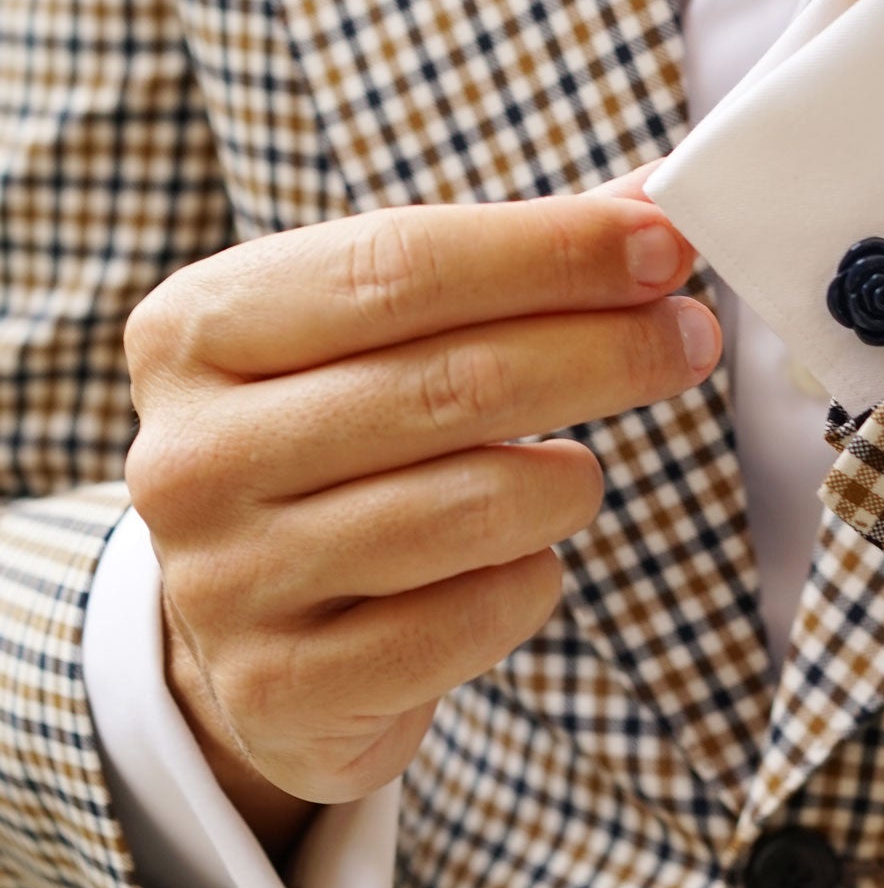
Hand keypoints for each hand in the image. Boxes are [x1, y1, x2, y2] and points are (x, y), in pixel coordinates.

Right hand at [122, 189, 719, 849]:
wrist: (250, 643)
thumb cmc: (336, 453)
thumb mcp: (377, 341)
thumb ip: (505, 264)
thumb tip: (656, 201)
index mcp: (197, 328)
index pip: (398, 265)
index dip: (550, 251)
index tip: (665, 243)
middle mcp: (190, 453)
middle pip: (448, 383)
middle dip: (602, 351)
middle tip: (689, 339)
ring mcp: (227, 580)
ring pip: (472, 507)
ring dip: (568, 483)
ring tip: (578, 474)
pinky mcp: (284, 685)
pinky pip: (469, 619)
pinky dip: (529, 582)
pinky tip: (520, 563)